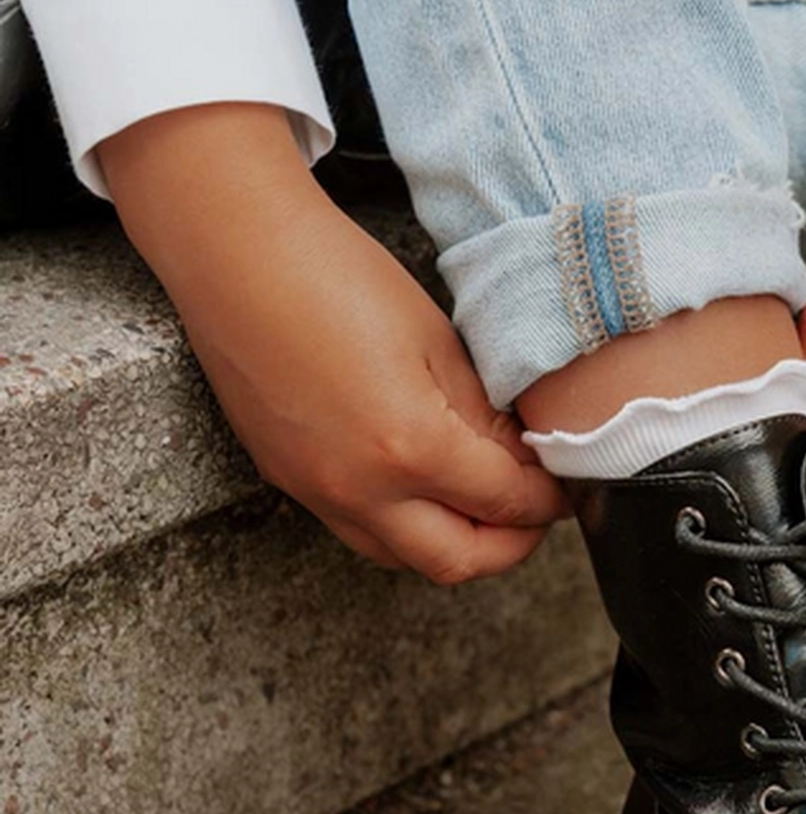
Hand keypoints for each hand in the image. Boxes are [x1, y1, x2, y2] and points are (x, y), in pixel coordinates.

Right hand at [99, 104, 566, 582]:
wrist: (235, 252)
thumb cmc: (337, 276)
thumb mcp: (438, 344)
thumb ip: (485, 419)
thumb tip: (521, 462)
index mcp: (411, 449)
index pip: (506, 503)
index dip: (547, 501)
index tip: (564, 487)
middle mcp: (362, 490)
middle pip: (459, 561)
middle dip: (511, 545)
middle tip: (534, 514)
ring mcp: (319, 493)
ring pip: (405, 558)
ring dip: (455, 546)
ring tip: (483, 508)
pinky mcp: (290, 482)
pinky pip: (362, 533)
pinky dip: (405, 529)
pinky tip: (423, 493)